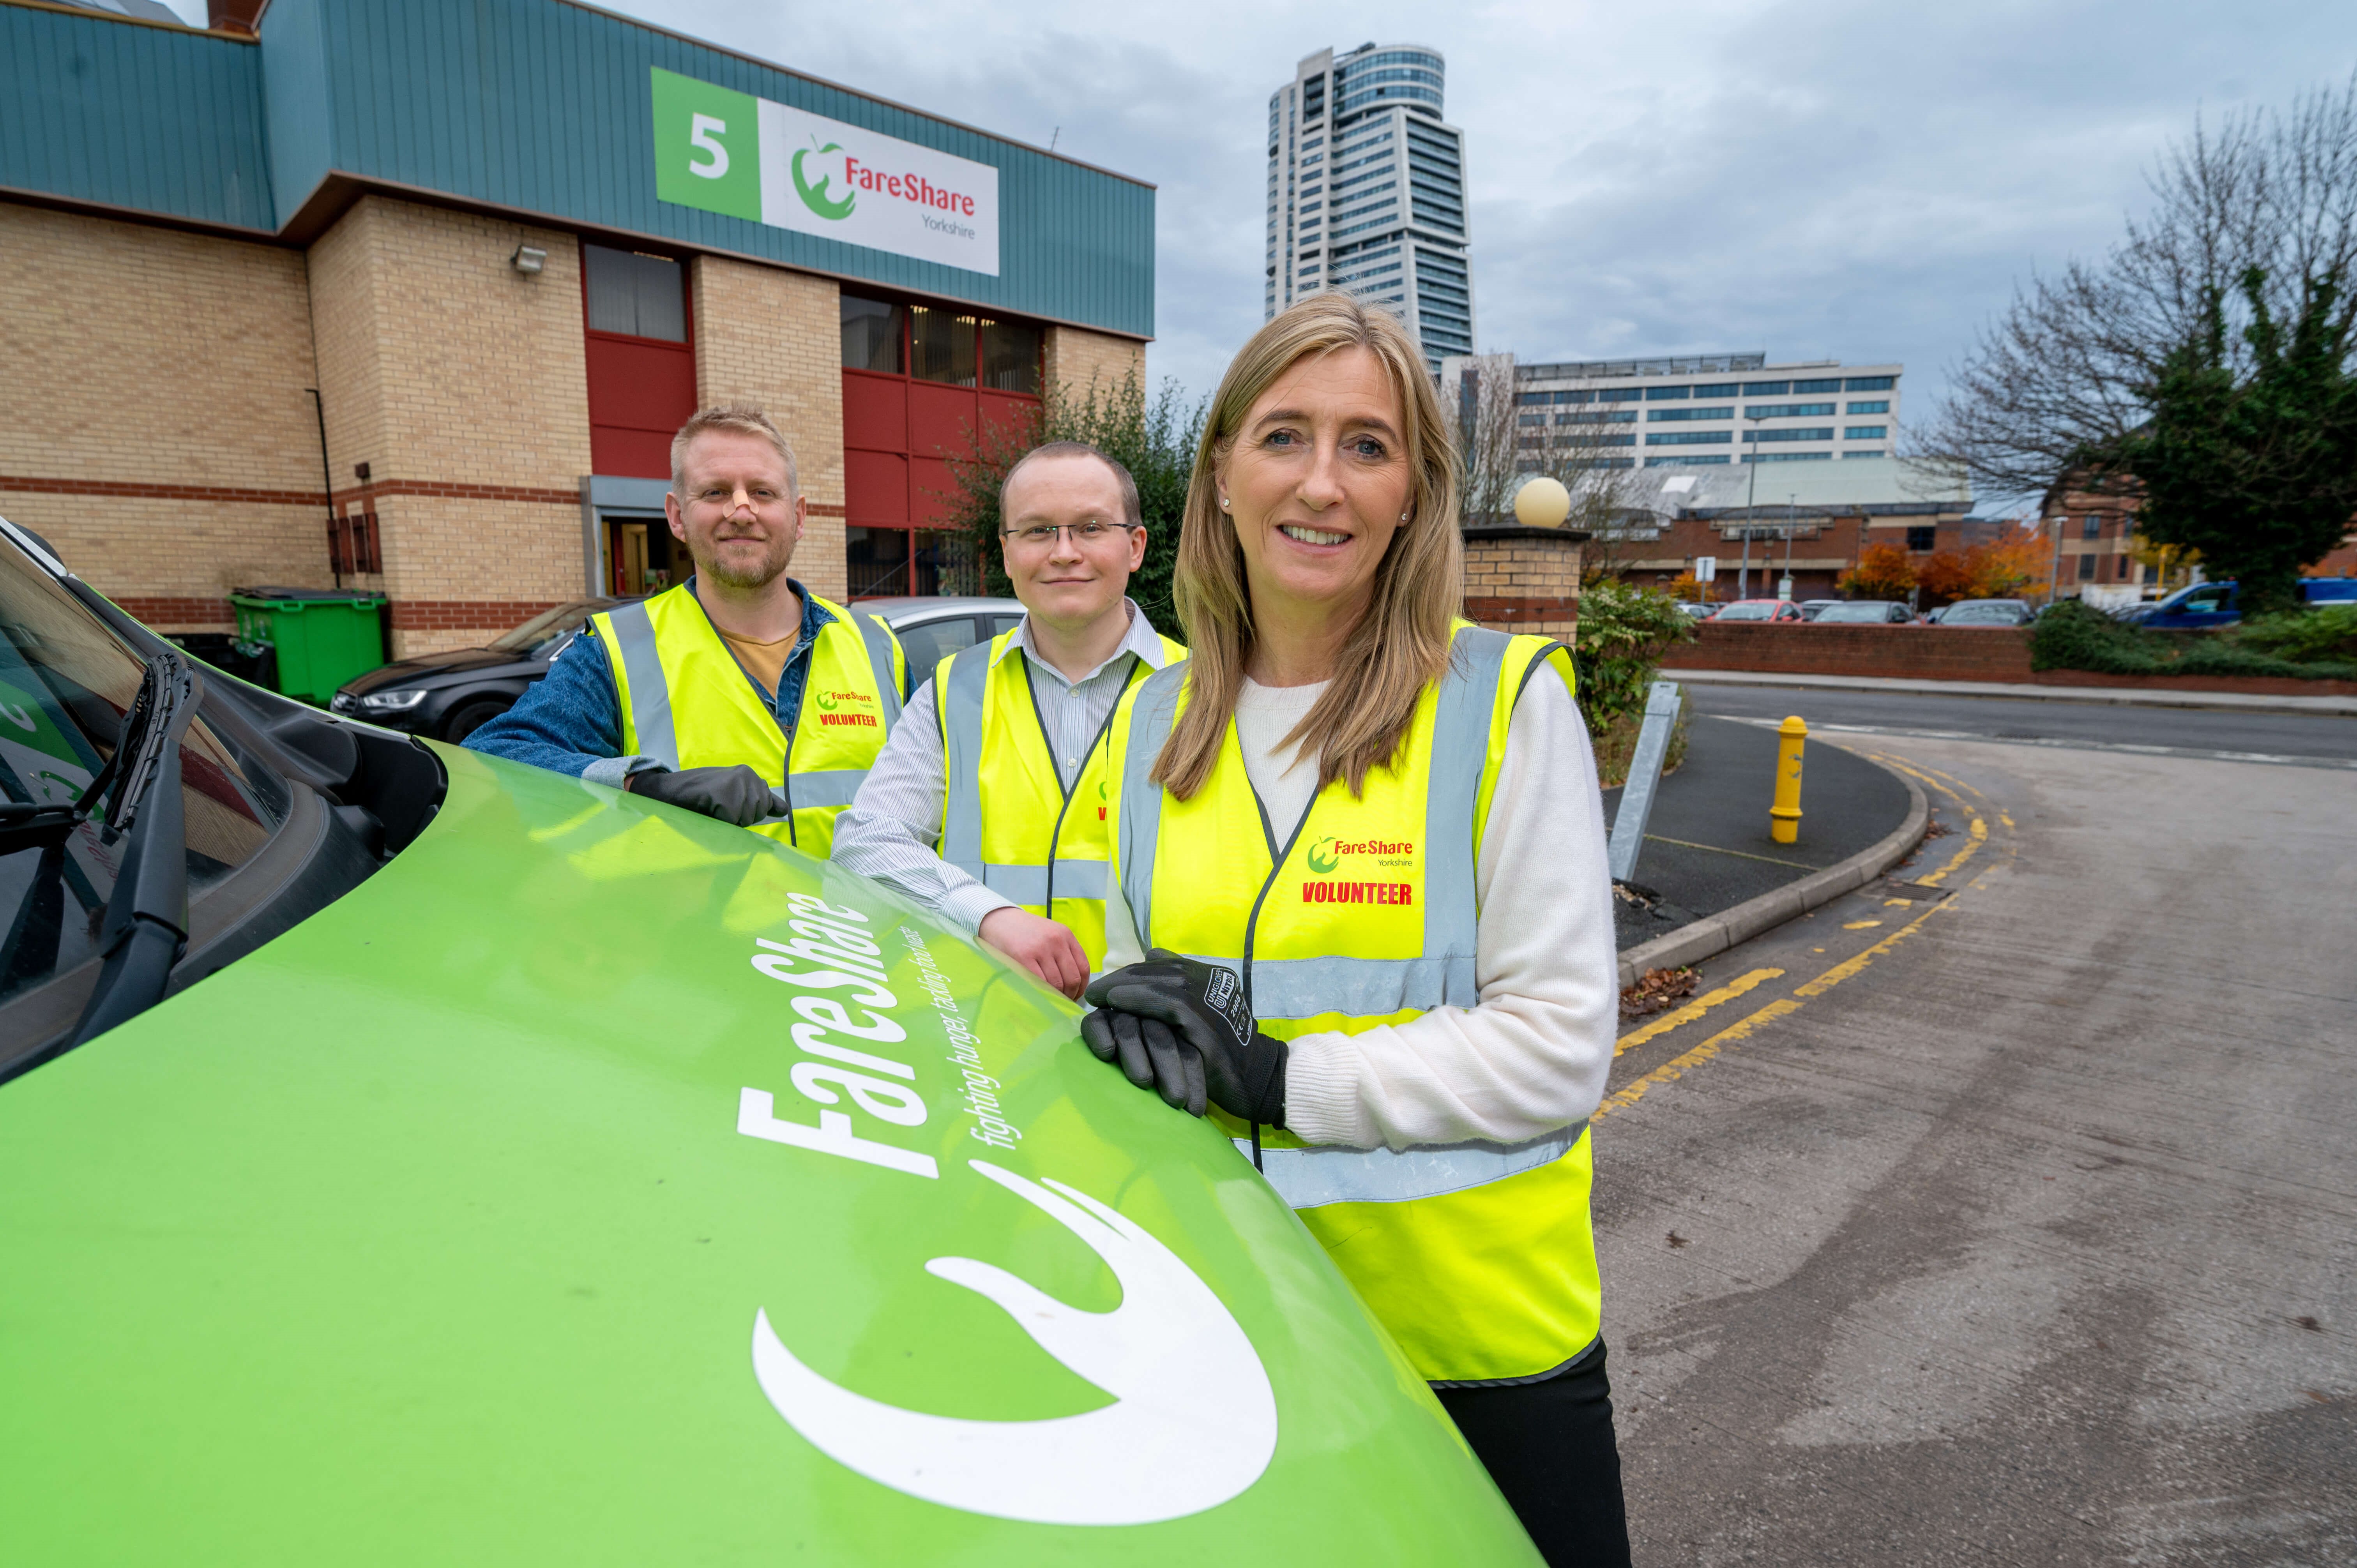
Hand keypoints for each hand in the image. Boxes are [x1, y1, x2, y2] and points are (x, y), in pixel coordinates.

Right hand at [625, 765, 783, 827]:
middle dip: (738, 819)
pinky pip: (731, 823)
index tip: (728, 803)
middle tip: (717, 806)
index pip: (766, 806)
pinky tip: (706, 809)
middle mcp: (747, 775)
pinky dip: (718, 822)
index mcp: (751, 775)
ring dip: (728, 821)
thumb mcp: (735, 794)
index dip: (747, 812)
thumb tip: (786, 810)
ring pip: (745, 821)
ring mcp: (736, 784)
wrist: (668, 791)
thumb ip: (760, 800)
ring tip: (712, 807)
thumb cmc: (701, 796)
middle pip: (757, 816)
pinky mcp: (725, 796)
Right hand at [978, 907, 1089, 999]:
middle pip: (1072, 978)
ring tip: (1051, 1000)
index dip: (1082, 987)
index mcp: (1066, 935)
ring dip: (1056, 997)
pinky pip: (1039, 982)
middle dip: (1069, 995)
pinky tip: (1040, 996)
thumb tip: (1074, 984)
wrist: (999, 919)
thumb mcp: (1051, 934)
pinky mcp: (1024, 957)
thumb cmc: (1026, 931)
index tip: (1076, 996)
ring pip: (1057, 983)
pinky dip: (1042, 993)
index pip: (1083, 967)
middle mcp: (1057, 941)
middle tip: (1063, 1002)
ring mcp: (1041, 948)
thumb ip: (1064, 952)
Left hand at [1081, 949, 1286, 1124]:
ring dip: (1121, 985)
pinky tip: (1113, 1002)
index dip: (1134, 972)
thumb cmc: (1226, 1052)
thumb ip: (1182, 990)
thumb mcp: (1205, 1016)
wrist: (1257, 1078)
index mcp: (1211, 975)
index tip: (1110, 985)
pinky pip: (1160, 1000)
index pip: (1164, 963)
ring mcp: (1207, 994)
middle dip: (1122, 977)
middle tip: (1095, 990)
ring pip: (1155, 979)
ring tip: (1097, 995)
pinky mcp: (1200, 1016)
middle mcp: (1209, 978)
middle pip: (1156, 968)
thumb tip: (1151, 955)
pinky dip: (1134, 997)